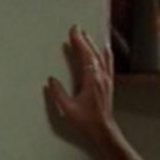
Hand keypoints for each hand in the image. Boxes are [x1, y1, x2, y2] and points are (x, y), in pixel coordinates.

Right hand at [45, 25, 114, 151]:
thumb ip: (58, 94)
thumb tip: (51, 80)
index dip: (79, 43)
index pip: (86, 56)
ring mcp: (106, 80)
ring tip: (87, 35)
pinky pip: (108, 64)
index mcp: (92, 81)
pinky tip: (105, 49)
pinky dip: (105, 54)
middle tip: (77, 29)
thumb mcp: (68, 109)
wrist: (103, 130)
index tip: (73, 32)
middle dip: (85, 40)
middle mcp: (101, 77)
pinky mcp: (108, 84)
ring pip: (101, 57)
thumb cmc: (86, 121)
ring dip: (94, 45)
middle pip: (94, 53)